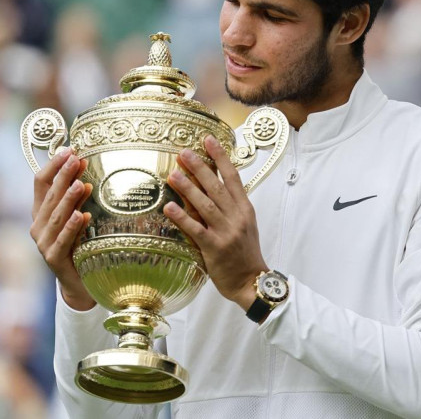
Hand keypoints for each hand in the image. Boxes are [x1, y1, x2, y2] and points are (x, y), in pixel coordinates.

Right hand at [30, 149, 95, 309]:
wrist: (80, 283)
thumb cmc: (80, 246)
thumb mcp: (77, 218)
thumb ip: (77, 197)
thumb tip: (85, 168)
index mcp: (41, 211)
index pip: (40, 182)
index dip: (53, 165)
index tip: (69, 149)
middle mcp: (38, 225)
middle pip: (49, 196)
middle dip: (63, 176)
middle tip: (76, 159)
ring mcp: (44, 243)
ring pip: (55, 217)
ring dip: (68, 199)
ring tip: (81, 184)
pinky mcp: (54, 259)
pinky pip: (63, 241)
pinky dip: (72, 228)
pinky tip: (82, 216)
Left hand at [163, 135, 266, 309]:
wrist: (251, 281)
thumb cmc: (245, 253)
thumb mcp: (245, 224)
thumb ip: (231, 205)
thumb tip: (212, 185)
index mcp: (244, 209)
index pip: (232, 177)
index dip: (220, 157)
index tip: (209, 140)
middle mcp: (236, 217)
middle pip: (216, 187)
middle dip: (200, 168)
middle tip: (184, 152)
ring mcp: (226, 232)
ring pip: (205, 205)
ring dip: (188, 188)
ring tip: (173, 175)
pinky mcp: (214, 248)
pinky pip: (196, 230)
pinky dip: (182, 217)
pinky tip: (169, 207)